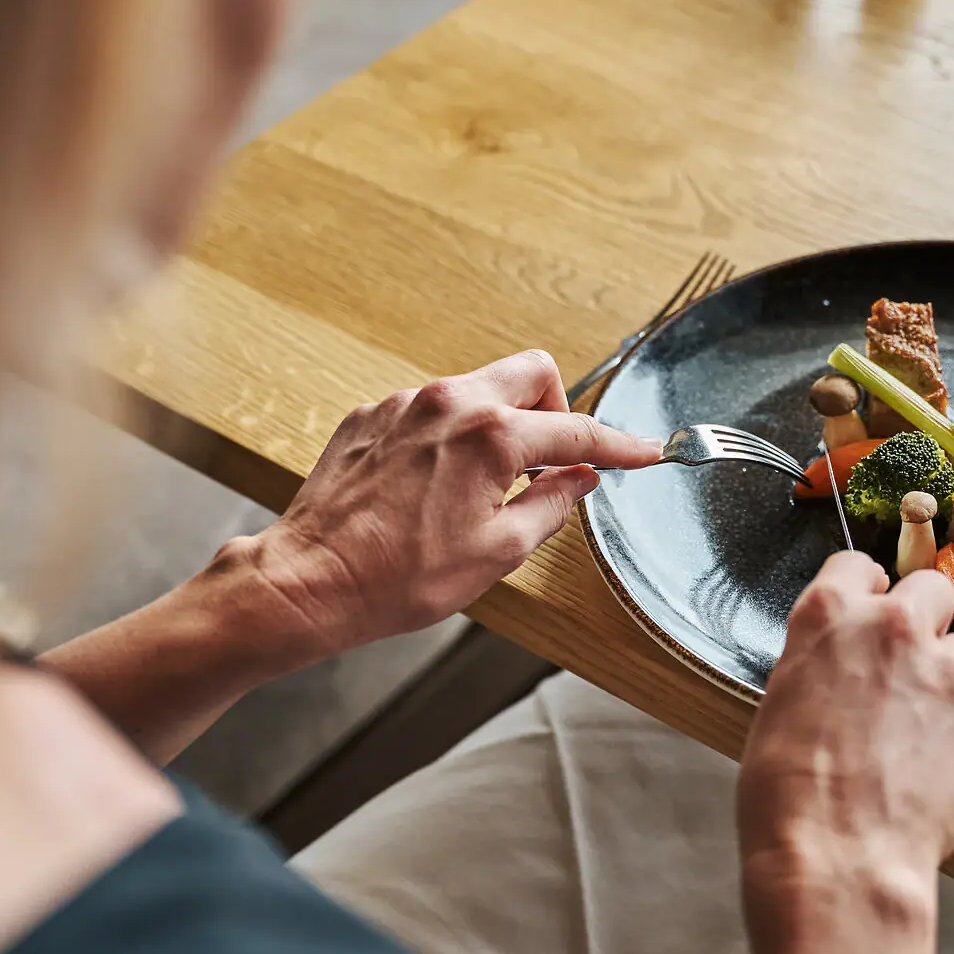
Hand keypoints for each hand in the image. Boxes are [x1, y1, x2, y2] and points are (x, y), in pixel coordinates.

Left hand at [244, 350, 661, 658]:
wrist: (310, 580)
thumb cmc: (397, 578)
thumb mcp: (497, 552)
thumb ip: (550, 506)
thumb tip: (578, 480)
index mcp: (489, 436)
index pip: (576, 429)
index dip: (618, 445)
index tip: (643, 453)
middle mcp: (449, 402)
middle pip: (532, 373)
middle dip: (556, 409)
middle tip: (551, 461)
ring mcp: (404, 404)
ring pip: (478, 388)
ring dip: (500, 424)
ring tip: (487, 486)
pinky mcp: (371, 415)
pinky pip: (431, 408)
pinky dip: (451, 435)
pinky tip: (435, 485)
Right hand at [738, 552, 953, 899]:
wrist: (839, 856)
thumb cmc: (789, 793)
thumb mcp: (781, 702)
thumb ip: (822, 660)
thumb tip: (843, 665)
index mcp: (830, 616)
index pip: (857, 565)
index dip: (866, 593)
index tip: (869, 612)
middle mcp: (894, 628)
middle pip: (932, 589)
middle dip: (924, 621)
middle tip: (905, 668)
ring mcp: (947, 671)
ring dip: (945, 684)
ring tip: (914, 740)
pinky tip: (931, 775)